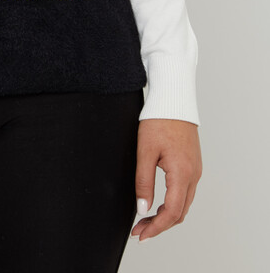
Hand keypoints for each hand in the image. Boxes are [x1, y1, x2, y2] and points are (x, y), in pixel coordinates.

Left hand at [131, 118, 201, 241]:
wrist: (174, 101)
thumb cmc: (158, 121)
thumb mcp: (145, 151)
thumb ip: (143, 182)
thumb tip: (142, 209)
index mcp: (182, 173)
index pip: (171, 212)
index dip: (156, 228)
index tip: (141, 235)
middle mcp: (193, 175)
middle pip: (179, 213)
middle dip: (159, 226)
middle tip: (139, 230)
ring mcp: (195, 170)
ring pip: (183, 204)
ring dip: (165, 216)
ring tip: (145, 219)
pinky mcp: (193, 165)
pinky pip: (185, 193)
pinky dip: (172, 204)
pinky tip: (158, 204)